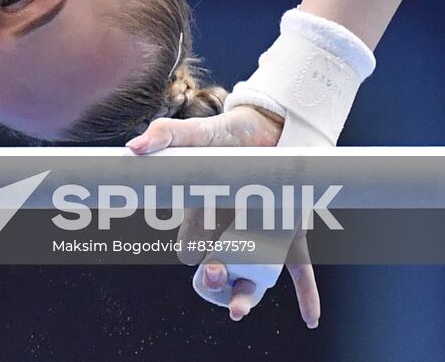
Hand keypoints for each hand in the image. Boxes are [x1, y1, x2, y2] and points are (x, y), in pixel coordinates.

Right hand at [126, 104, 320, 327]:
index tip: (196, 244)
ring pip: (252, 281)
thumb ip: (166, 136)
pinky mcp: (292, 235)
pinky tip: (310, 319)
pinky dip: (307, 297)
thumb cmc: (228, 134)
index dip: (191, 250)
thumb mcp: (198, 133)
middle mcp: (231, 235)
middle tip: (216, 272)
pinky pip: (300, 272)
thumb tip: (134, 148)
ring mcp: (262, 238)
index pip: (190, 249)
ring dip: (244, 298)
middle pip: (216, 274)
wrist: (270, 126)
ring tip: (238, 310)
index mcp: (204, 217)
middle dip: (212, 280)